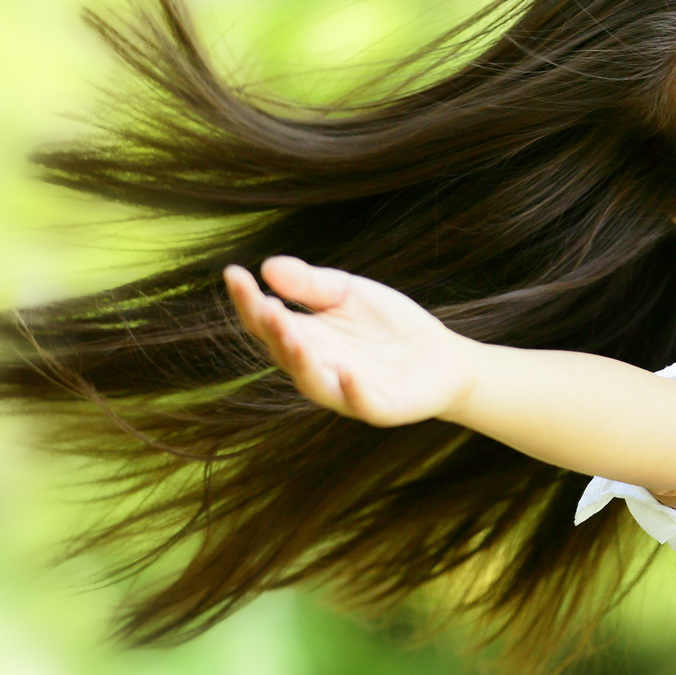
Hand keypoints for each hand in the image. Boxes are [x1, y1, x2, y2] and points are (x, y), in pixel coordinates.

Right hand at [224, 256, 475, 426]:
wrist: (442, 357)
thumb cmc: (387, 325)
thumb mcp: (348, 294)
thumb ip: (311, 284)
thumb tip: (267, 267)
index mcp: (304, 338)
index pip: (266, 322)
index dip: (248, 301)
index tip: (233, 274)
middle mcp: (318, 368)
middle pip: (284, 352)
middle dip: (274, 330)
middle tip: (266, 307)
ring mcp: (346, 391)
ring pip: (314, 382)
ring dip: (302, 362)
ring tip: (294, 337)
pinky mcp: (380, 408)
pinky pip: (362, 403)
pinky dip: (353, 391)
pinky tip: (346, 374)